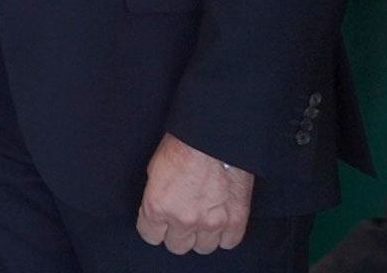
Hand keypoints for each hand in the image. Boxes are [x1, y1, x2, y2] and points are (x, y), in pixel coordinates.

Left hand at [136, 133, 252, 253]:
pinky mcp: (236, 220)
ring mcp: (212, 223)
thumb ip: (156, 198)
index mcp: (158, 207)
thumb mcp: (154, 171)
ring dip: (201, 236)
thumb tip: (158, 210)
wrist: (213, 138)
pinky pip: (228, 242)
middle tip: (181, 220)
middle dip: (176, 234)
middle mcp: (184, 220)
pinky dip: (224, 235)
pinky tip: (220, 222)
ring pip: (203, 248)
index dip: (153, 228)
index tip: (158, 223)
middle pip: (177, 246)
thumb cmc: (182, 147)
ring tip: (202, 220)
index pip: (150, 236)